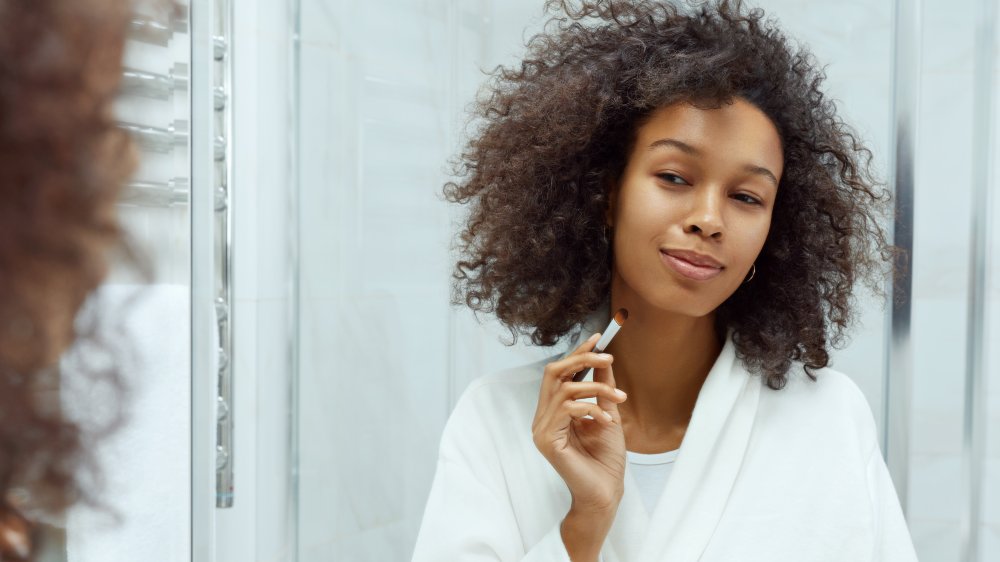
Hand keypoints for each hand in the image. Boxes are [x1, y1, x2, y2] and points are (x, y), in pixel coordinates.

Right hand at [531, 333, 626, 511]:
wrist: (605, 492)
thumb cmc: (605, 459)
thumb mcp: (607, 413)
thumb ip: (602, 387)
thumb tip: (604, 359)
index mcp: (553, 411)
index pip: (560, 373)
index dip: (577, 353)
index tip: (599, 337)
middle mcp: (542, 417)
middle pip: (553, 373)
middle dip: (582, 360)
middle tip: (608, 357)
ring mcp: (541, 429)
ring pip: (564, 390)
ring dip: (596, 388)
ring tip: (620, 399)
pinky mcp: (546, 440)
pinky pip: (567, 410)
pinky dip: (591, 409)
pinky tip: (608, 421)